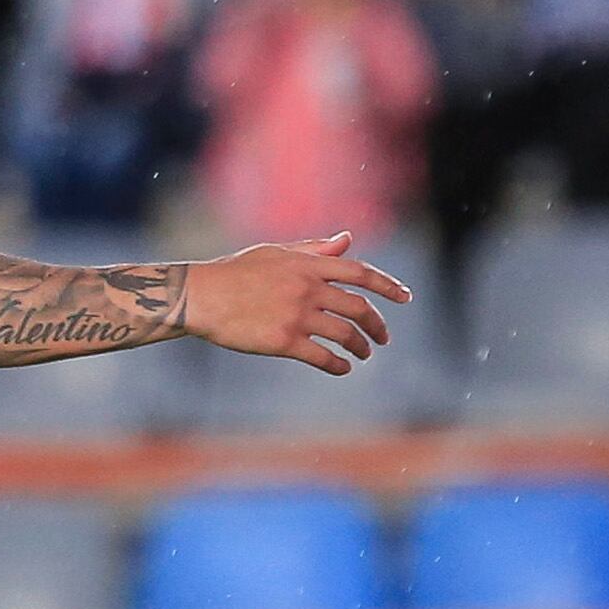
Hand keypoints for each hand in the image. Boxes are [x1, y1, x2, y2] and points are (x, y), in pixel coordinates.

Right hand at [180, 233, 410, 373]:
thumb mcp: (277, 252)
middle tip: (384, 338)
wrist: (202, 295)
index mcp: (309, 264)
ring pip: (345, 334)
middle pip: (359, 308)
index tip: (405, 297)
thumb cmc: (236, 271)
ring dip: (360, 347)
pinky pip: (322, 357)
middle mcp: (308, 288)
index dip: (388, 285)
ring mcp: (297, 315)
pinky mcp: (284, 341)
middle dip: (377, 324)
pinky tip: (342, 368)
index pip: (360, 272)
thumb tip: (347, 239)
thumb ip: (315, 248)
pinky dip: (338, 365)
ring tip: (364, 354)